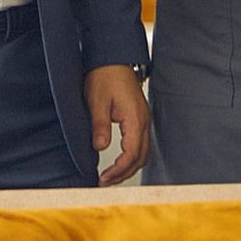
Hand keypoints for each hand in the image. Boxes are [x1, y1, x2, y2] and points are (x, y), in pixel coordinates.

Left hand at [84, 64, 150, 185]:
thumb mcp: (97, 101)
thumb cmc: (104, 75)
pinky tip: (119, 162)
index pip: (131, 154)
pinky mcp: (139, 118)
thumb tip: (101, 148)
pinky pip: (140, 144)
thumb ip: (100, 125)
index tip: (103, 179)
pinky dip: (131, 158)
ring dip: (129, 168)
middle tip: (105, 183)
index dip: (118, 170)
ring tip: (110, 177)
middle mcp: (143, 121)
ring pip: (143, 153)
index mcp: (135, 118)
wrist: (112, 57)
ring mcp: (143, 120)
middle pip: (140, 158)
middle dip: (124, 174)